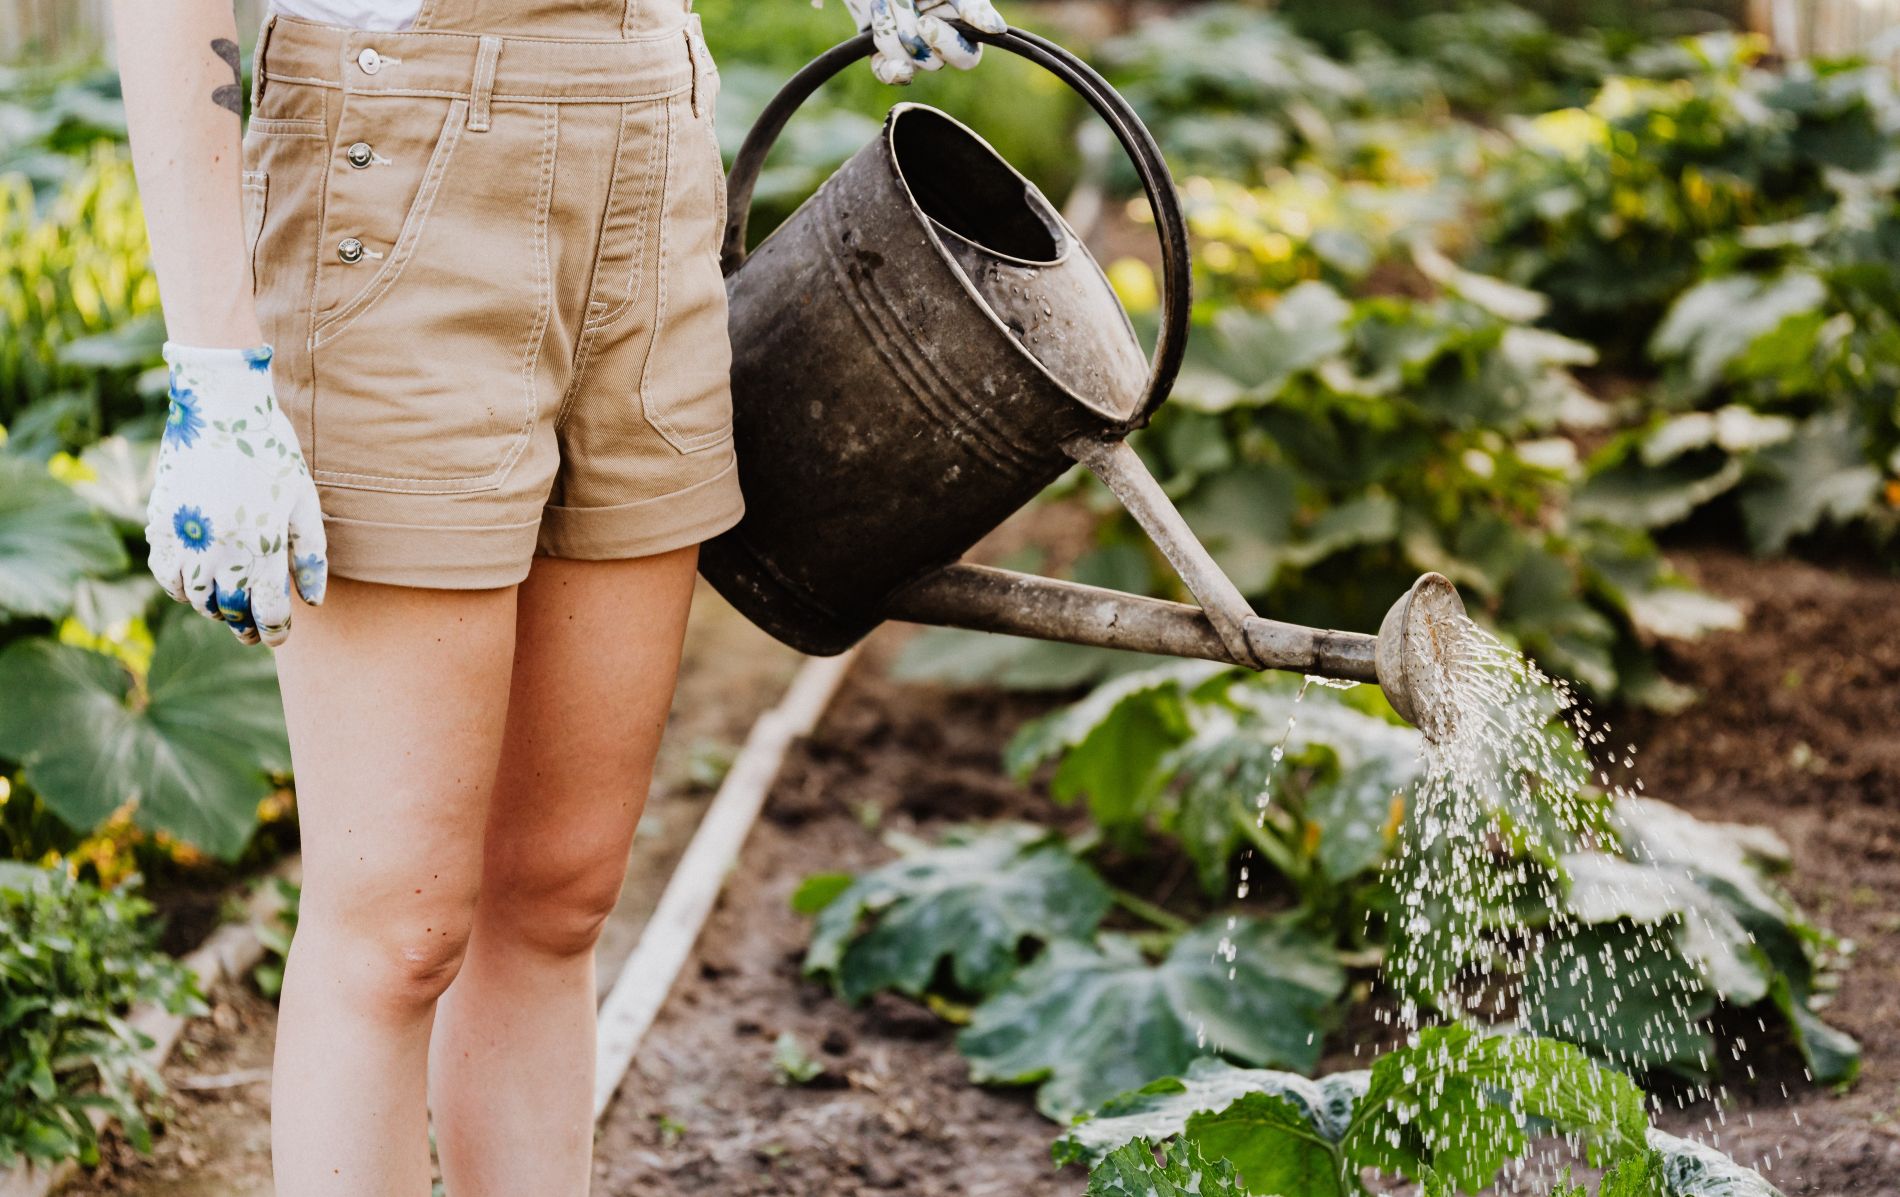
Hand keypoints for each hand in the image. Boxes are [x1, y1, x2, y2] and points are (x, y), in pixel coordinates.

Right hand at [145, 343, 327, 646]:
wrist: (219, 406)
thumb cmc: (272, 451)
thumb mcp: (304, 500)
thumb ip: (311, 555)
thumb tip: (313, 601)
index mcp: (261, 545)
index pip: (267, 611)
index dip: (275, 630)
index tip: (279, 635)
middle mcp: (219, 548)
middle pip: (229, 610)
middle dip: (244, 626)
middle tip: (253, 631)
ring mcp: (185, 536)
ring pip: (194, 598)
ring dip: (212, 609)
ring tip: (228, 607)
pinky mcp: (159, 523)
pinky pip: (165, 573)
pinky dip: (180, 587)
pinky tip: (196, 585)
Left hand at [841, 0, 1006, 84]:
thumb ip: (972, 4)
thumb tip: (997, 28)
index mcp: (961, 30)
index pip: (966, 58)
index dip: (946, 45)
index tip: (925, 22)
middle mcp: (939, 47)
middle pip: (933, 63)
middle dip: (911, 29)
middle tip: (902, 1)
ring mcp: (913, 55)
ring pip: (907, 62)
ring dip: (890, 26)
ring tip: (888, 1)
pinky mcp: (886, 59)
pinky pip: (887, 74)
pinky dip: (883, 58)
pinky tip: (879, 35)